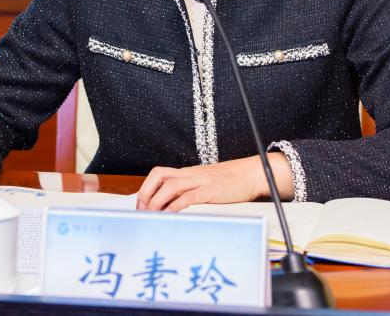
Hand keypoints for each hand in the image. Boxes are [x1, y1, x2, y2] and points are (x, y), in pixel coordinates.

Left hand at [136, 153, 293, 211]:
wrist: (251, 174)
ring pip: (171, 185)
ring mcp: (200, 181)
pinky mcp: (211, 191)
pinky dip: (176, 206)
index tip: (139, 205)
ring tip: (151, 214)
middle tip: (142, 209)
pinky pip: (189, 197)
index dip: (146, 188)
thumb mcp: (205, 183)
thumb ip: (190, 190)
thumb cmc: (229, 181)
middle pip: (160, 175)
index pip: (159, 174)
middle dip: (146, 192)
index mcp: (188, 173)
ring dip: (157, 200)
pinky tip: (170, 215)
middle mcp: (191, 174)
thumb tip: (173, 206)